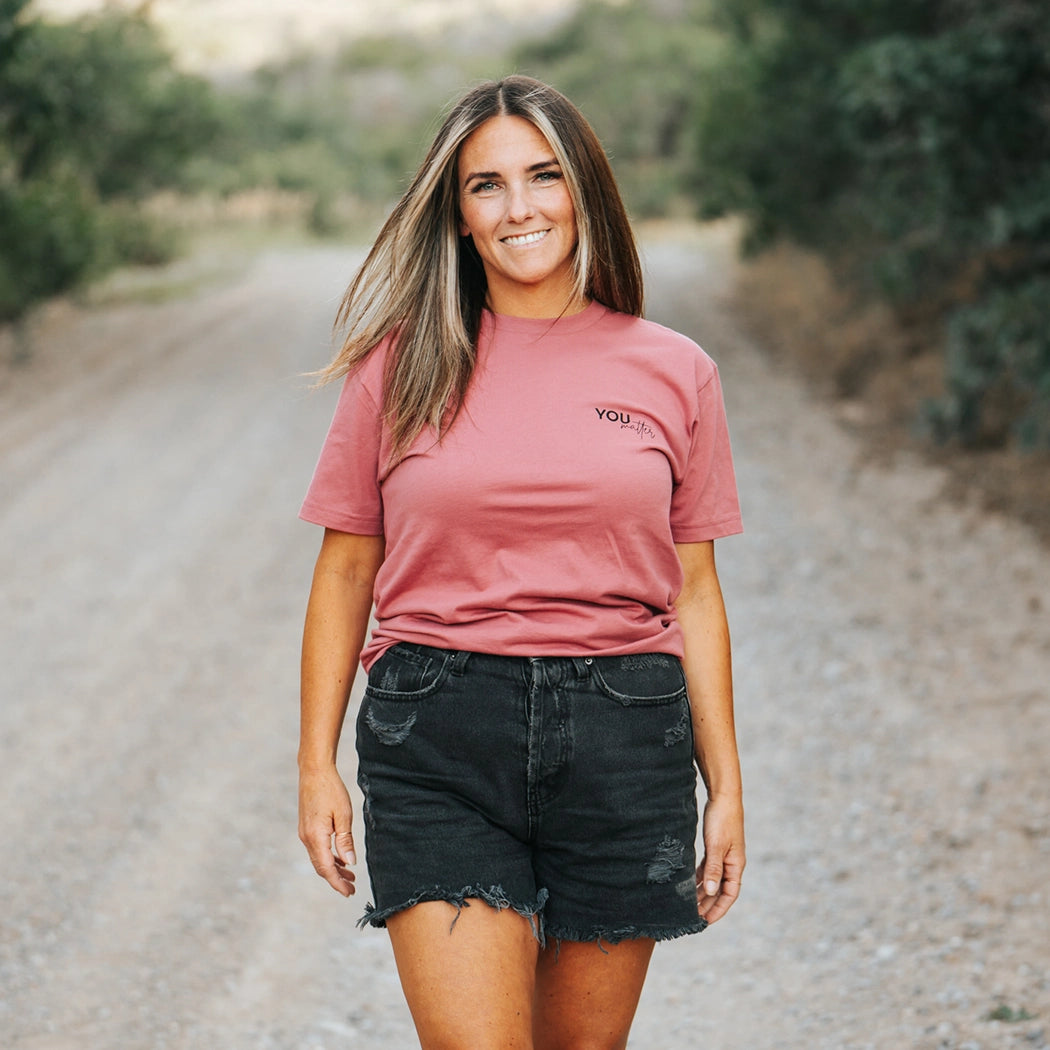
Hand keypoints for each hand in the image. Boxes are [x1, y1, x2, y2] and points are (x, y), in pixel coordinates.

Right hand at [298, 766, 356, 896]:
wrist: (314, 771)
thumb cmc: (331, 789)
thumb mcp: (343, 815)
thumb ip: (345, 840)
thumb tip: (350, 863)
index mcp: (316, 837)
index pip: (326, 868)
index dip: (337, 882)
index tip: (349, 892)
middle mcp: (307, 838)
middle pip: (321, 867)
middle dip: (336, 879)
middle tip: (352, 888)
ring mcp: (305, 833)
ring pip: (318, 858)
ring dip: (333, 868)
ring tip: (350, 875)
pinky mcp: (306, 827)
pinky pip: (317, 849)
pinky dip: (328, 857)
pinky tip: (340, 858)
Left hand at [696, 793, 744, 923]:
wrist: (723, 797)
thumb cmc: (722, 820)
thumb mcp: (716, 846)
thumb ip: (713, 869)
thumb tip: (710, 891)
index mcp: (736, 865)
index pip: (729, 894)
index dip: (718, 909)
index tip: (706, 921)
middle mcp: (731, 863)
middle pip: (720, 889)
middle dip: (708, 903)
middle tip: (693, 916)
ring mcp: (724, 855)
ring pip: (713, 879)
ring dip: (702, 891)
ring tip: (689, 903)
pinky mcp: (716, 847)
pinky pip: (708, 868)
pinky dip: (699, 876)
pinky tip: (689, 882)